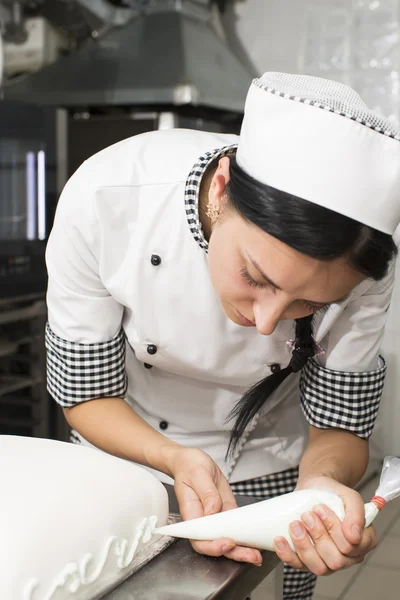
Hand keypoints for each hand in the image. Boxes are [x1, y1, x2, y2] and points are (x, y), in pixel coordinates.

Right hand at [169, 447, 261, 564]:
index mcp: (191, 514)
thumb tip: (213, 511)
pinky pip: (235, 527)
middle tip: (251, 555)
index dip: (213, 546)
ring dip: (243, 548)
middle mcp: (203, 520)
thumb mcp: (198, 475)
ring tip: (257, 554)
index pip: (199, 539)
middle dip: (234, 553)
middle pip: (216, 544)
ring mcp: (215, 517)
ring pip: (228, 539)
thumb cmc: (190, 467)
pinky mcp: (226, 511)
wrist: (192, 461)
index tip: (228, 544)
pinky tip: (256, 540)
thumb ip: (206, 493)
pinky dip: (246, 535)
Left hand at [273, 476, 377, 574]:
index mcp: (363, 542)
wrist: (314, 488)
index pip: (351, 547)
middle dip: (318, 536)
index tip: (321, 509)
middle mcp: (347, 556)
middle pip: (335, 560)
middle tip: (307, 515)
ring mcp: (327, 561)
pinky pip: (298, 566)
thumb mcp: (349, 496)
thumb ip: (356, 513)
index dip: (334, 529)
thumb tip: (354, 535)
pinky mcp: (307, 561)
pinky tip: (280, 539)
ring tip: (295, 524)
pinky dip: (287, 554)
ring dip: (304, 545)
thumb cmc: (332, 493)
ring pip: (318, 567)